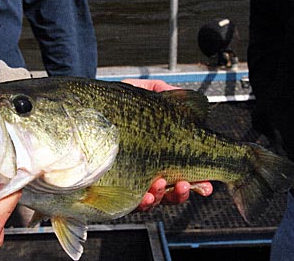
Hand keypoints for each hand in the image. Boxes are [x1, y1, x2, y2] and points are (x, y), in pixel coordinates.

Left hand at [121, 79, 213, 210]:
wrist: (85, 109)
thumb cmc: (113, 103)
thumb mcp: (141, 92)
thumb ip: (162, 91)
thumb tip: (181, 93)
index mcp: (160, 153)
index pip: (183, 172)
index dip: (198, 183)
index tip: (208, 186)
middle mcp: (148, 169)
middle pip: (171, 191)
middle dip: (182, 193)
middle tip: (185, 185)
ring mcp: (132, 179)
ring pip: (154, 199)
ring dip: (163, 196)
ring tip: (162, 184)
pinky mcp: (114, 185)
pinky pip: (130, 201)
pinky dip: (142, 201)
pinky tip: (147, 194)